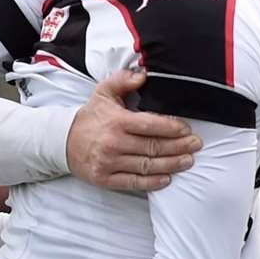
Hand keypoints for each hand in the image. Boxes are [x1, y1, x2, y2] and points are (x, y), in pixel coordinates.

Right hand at [67, 69, 201, 190]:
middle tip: (196, 145)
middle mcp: (114, 143)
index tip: (187, 129)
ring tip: (188, 161)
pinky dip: (152, 182)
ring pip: (147, 166)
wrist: (63, 141)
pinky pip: (133, 183)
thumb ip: (124, 80)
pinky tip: (167, 178)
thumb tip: (144, 75)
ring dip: (171, 164)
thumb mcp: (103, 92)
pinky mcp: (105, 178)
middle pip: (154, 147)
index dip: (173, 128)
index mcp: (117, 121)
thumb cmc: (90, 116)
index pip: (151, 125)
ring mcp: (109, 163)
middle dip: (179, 147)